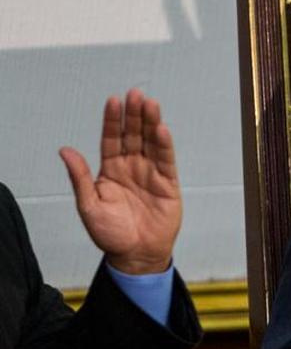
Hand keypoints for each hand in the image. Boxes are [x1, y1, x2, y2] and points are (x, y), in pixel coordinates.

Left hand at [59, 89, 181, 274]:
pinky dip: (165, 144)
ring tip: (150, 104)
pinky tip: (162, 129)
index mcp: (111, 170)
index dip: (113, 120)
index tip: (114, 100)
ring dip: (151, 122)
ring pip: (151, 142)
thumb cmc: (110, 233)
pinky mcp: (168, 182)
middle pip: (133, 134)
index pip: (111, 139)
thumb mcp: (88, 205)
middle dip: (135, 114)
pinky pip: (166, 159)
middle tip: (136, 94)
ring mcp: (150, 172)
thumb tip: (64, 150)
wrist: (136, 254)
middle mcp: (131, 166)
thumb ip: (80, 177)